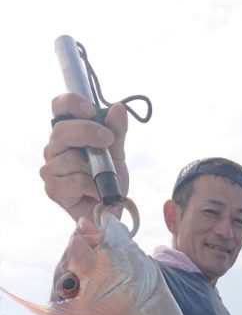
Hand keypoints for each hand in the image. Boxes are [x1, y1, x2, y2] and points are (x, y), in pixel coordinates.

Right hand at [40, 93, 128, 221]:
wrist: (109, 211)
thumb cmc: (108, 180)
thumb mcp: (117, 153)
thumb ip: (116, 132)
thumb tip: (118, 108)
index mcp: (67, 133)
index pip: (59, 107)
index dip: (71, 104)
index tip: (91, 110)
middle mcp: (54, 148)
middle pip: (62, 130)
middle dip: (87, 132)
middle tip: (108, 140)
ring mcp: (50, 168)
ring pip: (70, 158)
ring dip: (92, 167)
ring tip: (102, 177)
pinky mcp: (53, 188)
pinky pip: (74, 180)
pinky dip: (91, 186)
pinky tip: (96, 192)